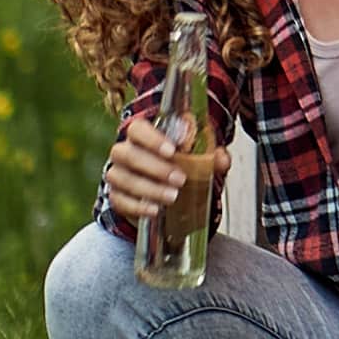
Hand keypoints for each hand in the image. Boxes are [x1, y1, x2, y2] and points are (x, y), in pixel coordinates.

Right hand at [100, 107, 199, 228]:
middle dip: (155, 167)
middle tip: (179, 179)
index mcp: (141, 135)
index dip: (152, 139)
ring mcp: (117, 175)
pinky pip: (120, 201)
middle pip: (128, 154)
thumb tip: (222, 159)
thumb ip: (211, 155)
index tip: (172, 150)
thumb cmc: (178, 163)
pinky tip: (154, 210)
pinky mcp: (116, 197)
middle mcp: (124, 152)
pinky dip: (137, 207)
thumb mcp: (197, 156)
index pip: (137, 129)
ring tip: (172, 196)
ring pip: (123, 179)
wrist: (162, 186)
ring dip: (149, 188)